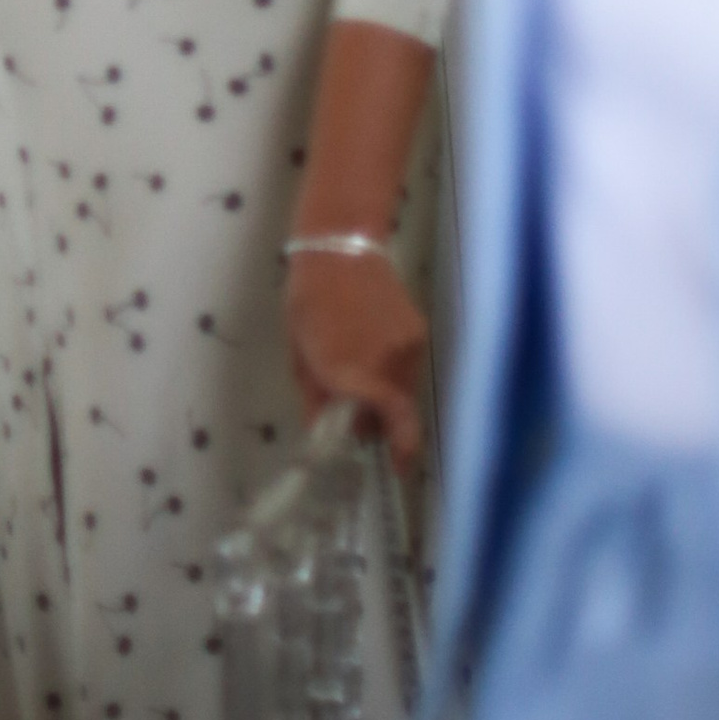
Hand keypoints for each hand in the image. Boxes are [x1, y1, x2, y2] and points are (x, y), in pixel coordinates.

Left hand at [286, 249, 427, 474]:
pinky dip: (394, 374)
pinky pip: (410, 369)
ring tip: (360, 375)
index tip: (397, 469)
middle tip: (359, 419)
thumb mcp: (300, 355)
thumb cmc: (307, 301)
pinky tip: (371, 350)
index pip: (392, 424)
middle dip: (381, 424)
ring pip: (405, 392)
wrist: (340, 250)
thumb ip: (316, 399)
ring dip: (387, 398)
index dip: (401, 452)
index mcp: (350, 372)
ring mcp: (407, 349)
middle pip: (398, 414)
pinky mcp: (419, 334)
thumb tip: (326, 434)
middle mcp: (386, 364)